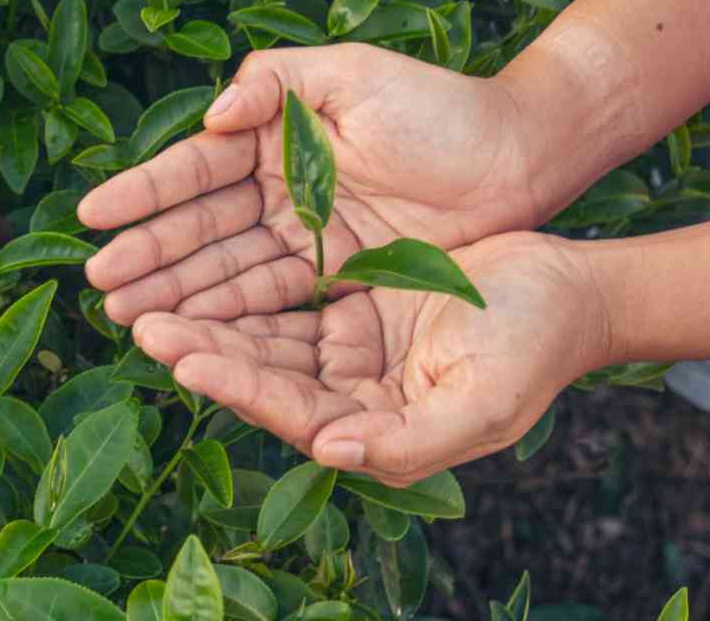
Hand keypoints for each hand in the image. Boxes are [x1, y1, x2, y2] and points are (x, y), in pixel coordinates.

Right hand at [78, 43, 534, 325]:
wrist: (514, 157)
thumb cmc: (437, 105)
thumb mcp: (353, 73)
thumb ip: (276, 83)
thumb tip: (208, 118)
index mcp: (276, 133)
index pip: (196, 167)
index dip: (144, 192)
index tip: (92, 216)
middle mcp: (282, 187)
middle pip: (202, 226)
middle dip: (149, 254)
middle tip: (100, 283)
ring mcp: (307, 235)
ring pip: (230, 268)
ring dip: (178, 291)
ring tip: (126, 317)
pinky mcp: (338, 277)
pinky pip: (276, 299)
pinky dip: (232, 315)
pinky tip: (191, 331)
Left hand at [130, 233, 611, 485]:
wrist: (570, 291)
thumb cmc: (536, 350)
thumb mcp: (483, 404)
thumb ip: (408, 443)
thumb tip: (329, 452)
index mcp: (376, 426)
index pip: (292, 409)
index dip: (238, 383)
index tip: (183, 356)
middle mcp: (352, 394)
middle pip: (264, 371)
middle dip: (203, 346)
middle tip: (139, 319)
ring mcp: (352, 347)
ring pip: (268, 332)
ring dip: (213, 313)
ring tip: (152, 290)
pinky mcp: (356, 302)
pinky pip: (291, 292)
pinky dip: (250, 280)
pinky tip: (208, 257)